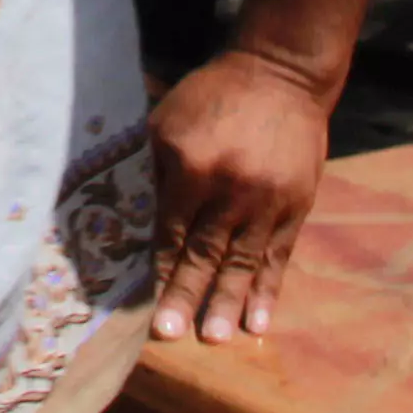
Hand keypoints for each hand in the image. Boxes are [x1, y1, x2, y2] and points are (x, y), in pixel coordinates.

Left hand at [147, 47, 337, 344]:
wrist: (280, 74)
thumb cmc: (212, 97)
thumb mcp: (168, 119)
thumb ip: (149, 166)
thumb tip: (116, 215)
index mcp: (192, 162)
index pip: (168, 226)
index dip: (155, 266)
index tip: (140, 303)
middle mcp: (230, 185)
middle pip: (203, 250)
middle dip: (186, 295)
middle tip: (171, 334)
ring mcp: (267, 199)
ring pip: (242, 260)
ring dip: (226, 302)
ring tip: (214, 339)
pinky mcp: (295, 206)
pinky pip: (278, 256)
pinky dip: (267, 291)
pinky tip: (258, 323)